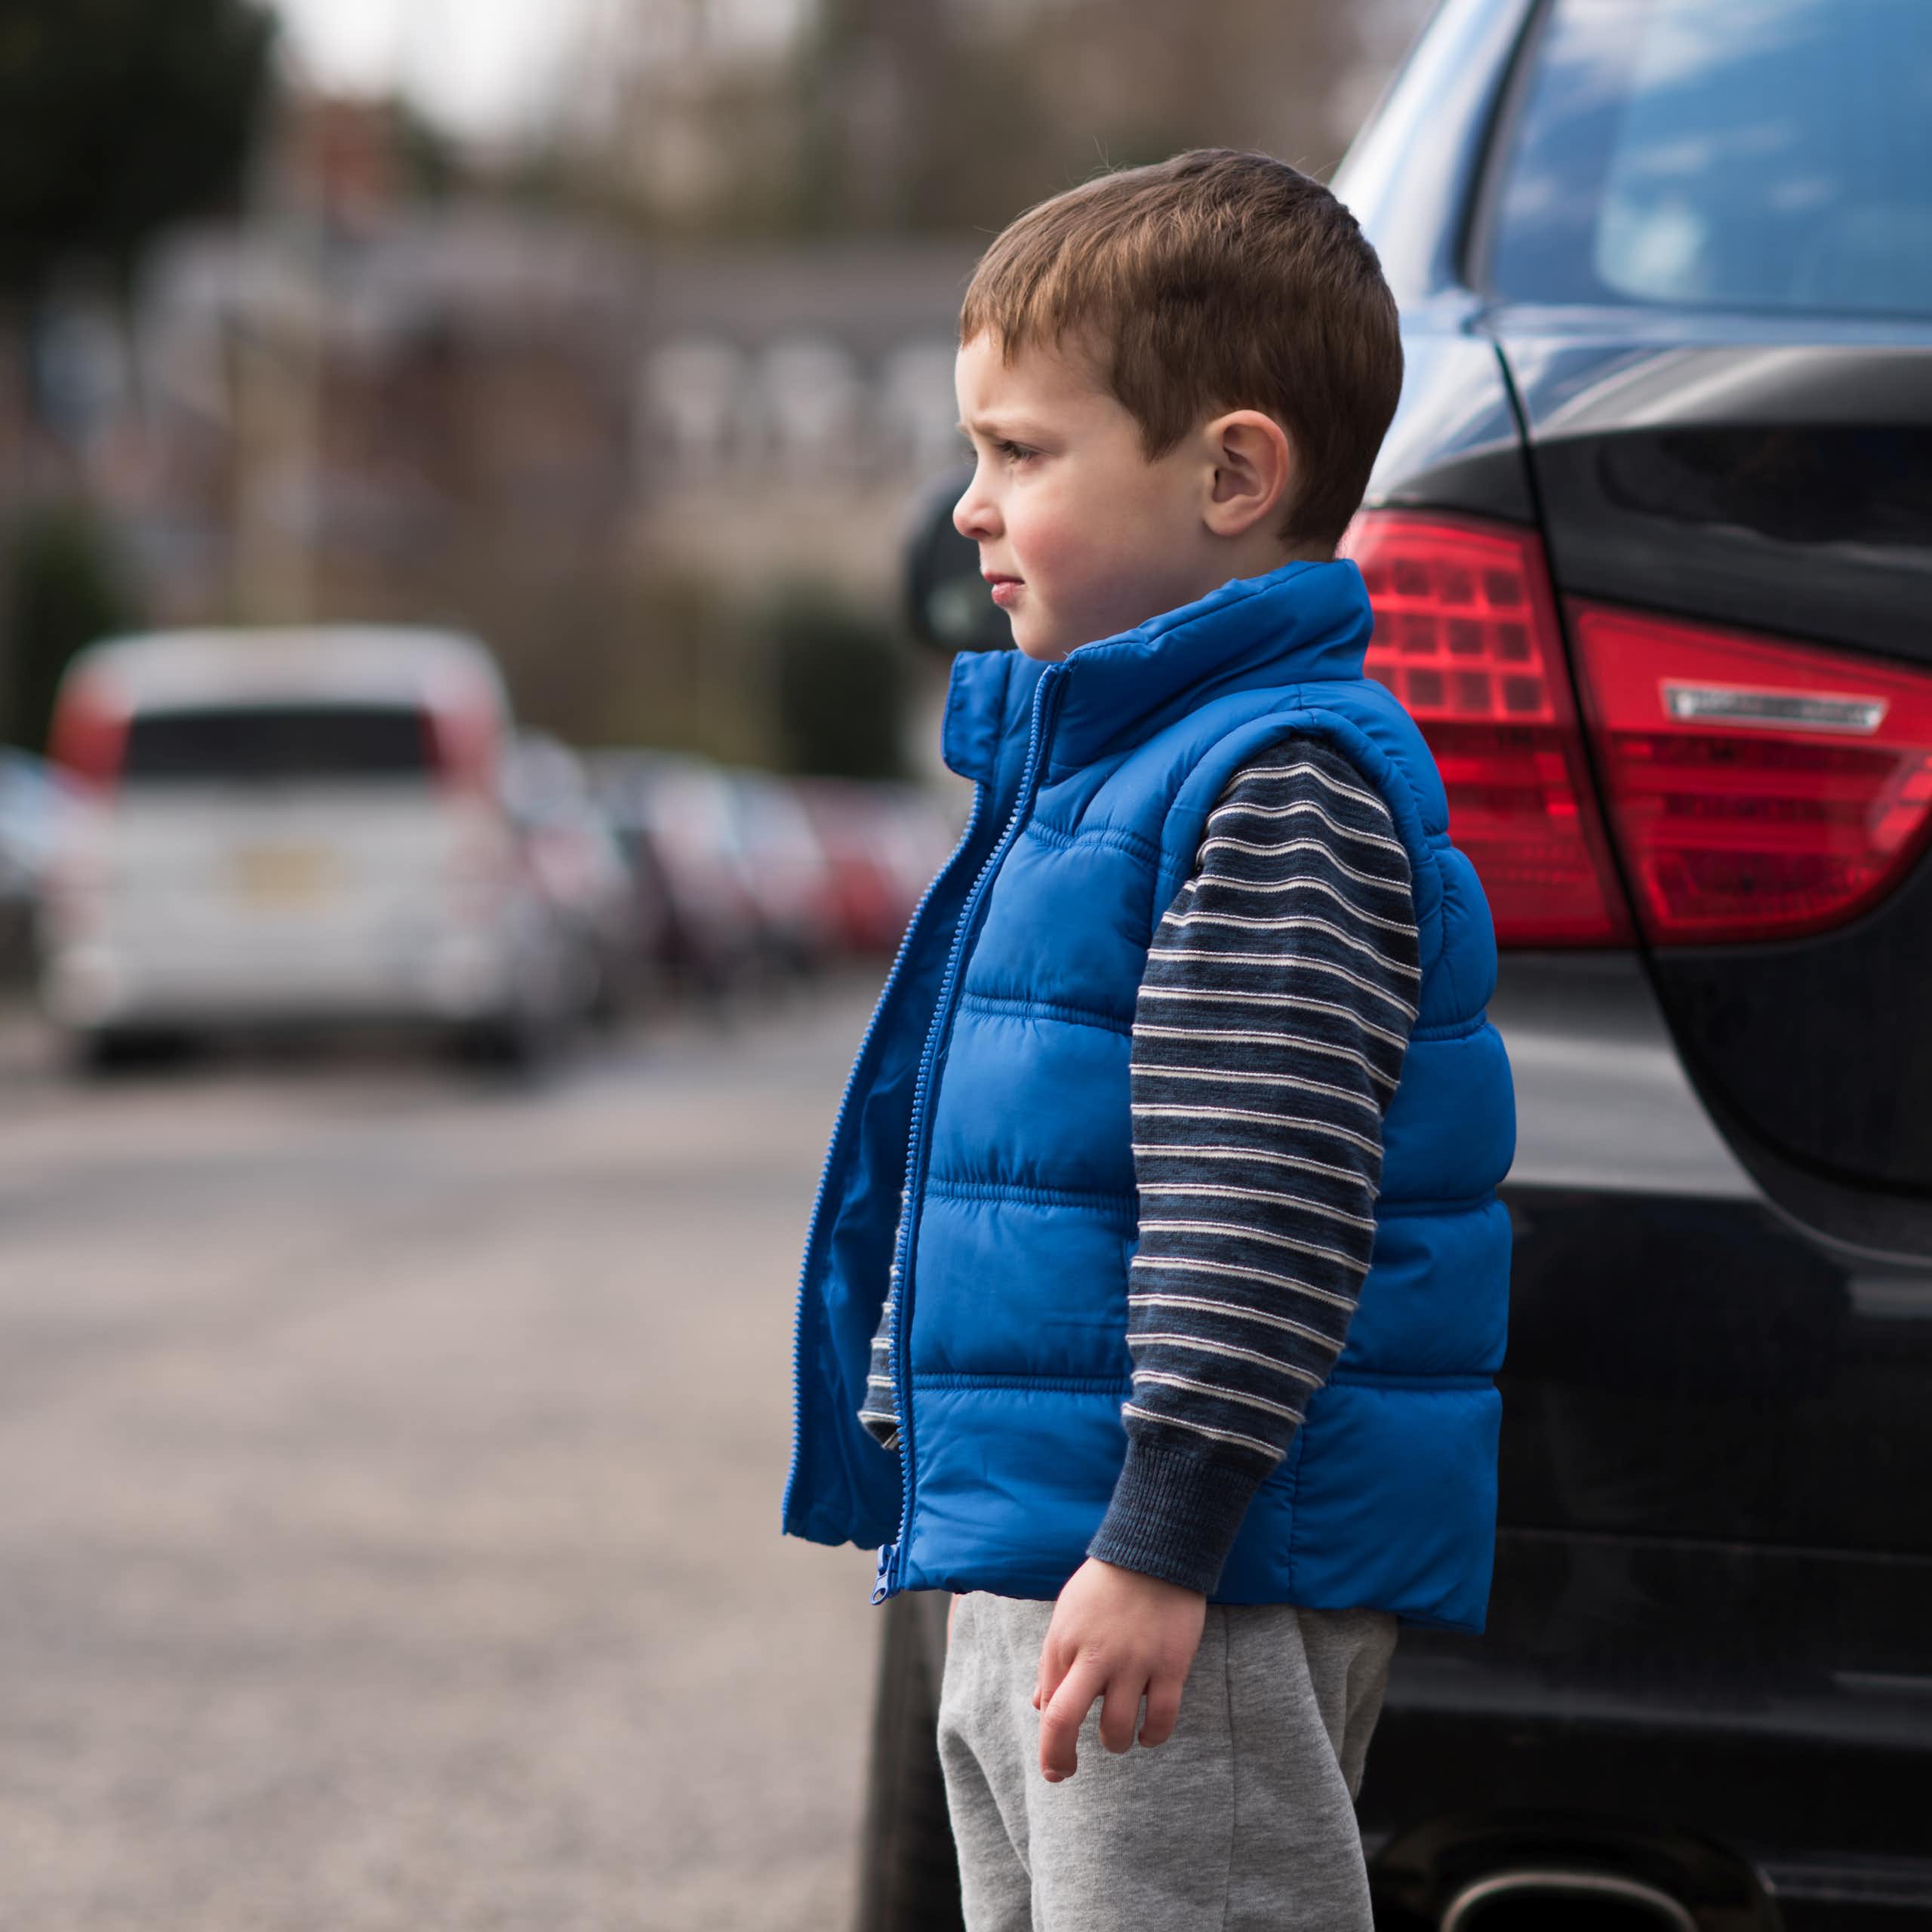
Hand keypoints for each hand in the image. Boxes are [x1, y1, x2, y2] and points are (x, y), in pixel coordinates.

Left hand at [1032, 1559, 1205, 1781]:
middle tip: (1063, 1773)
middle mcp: (1095, 1655)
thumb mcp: (1067, 1614)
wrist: (1156, 1549)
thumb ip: (1053, 1660)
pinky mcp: (1171, 1665)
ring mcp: (1134, 1662)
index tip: (1056, 1755)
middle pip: (1063, 1721)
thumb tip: (1039, 1704)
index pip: (1048, 1704)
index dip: (1049, 1737)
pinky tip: (1147, 1735)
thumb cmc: (1107, 1584)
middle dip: (1058, 1758)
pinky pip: (1161, 1720)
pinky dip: (1152, 1737)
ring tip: (1118, 1736)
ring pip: (1115, 1730)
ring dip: (1114, 1744)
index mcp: (1064, 1641)